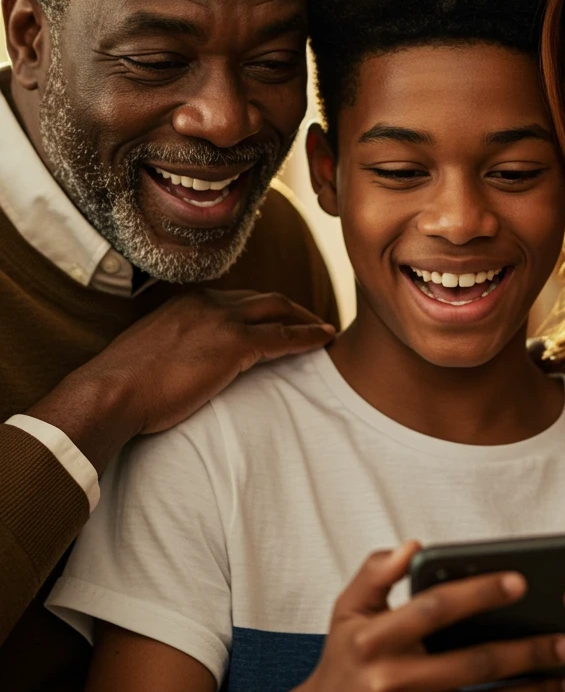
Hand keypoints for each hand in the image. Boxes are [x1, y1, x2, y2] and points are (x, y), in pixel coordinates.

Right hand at [28, 289, 335, 470]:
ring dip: (305, 319)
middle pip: (263, 298)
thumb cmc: (121, 387)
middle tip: (311, 322)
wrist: (111, 393)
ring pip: (278, 310)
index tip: (276, 320)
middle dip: (291, 308)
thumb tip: (178, 366)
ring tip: (325, 331)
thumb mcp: (149, 356)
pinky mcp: (234, 345)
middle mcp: (206, 302)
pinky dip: (308, 337)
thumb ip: (172, 350)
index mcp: (186, 303)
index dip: (261, 309)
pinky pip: (283, 338)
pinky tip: (326, 340)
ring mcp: (221, 320)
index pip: (236, 298)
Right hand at [282, 542, 564, 691]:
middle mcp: (389, 684)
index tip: (521, 581)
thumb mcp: (347, 611)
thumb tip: (413, 546)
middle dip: (528, 650)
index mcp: (373, 640)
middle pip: (473, 663)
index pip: (434, 608)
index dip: (479, 592)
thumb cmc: (343, 663)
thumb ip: (375, 572)